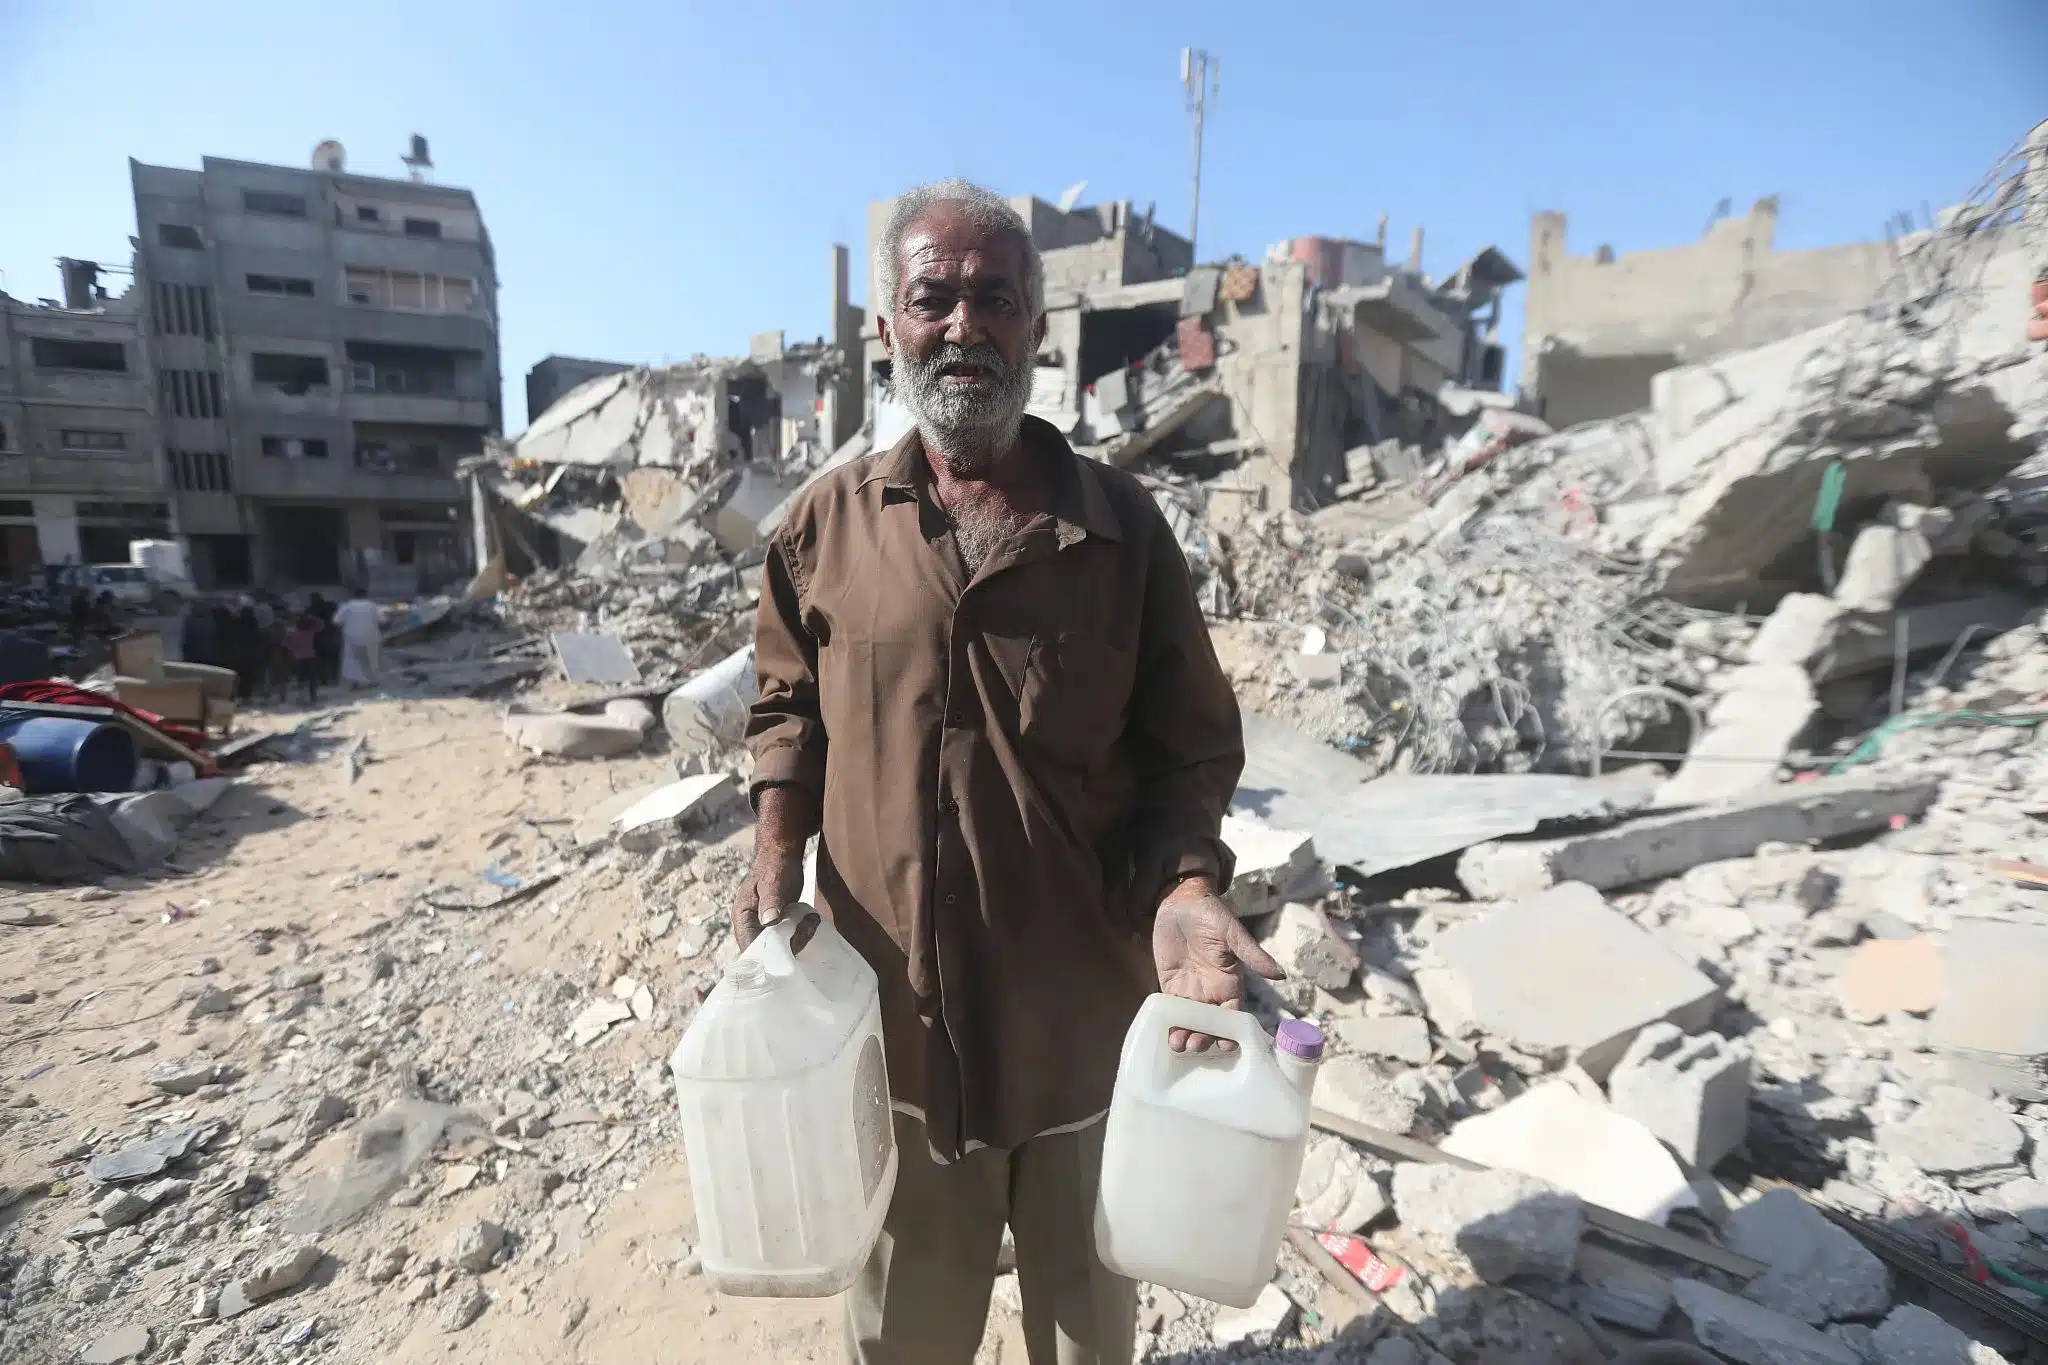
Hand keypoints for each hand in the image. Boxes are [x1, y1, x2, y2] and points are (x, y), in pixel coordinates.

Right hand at [732, 839, 804, 949]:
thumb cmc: (774, 865)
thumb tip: (769, 921)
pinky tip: (812, 921)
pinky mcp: (779, 925)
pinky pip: (789, 939)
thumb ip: (771, 900)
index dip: (767, 957)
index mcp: (743, 917)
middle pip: (767, 952)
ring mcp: (765, 927)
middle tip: (808, 927)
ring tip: (812, 920)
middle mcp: (751, 926)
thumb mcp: (773, 881)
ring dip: (799, 938)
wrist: (782, 854)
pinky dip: (802, 934)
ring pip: (781, 947)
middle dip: (790, 945)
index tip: (790, 950)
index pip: (750, 948)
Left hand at [1151, 877, 1283, 1052]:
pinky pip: (1171, 1010)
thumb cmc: (1211, 913)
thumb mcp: (1232, 932)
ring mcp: (1190, 990)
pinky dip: (1169, 1023)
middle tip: (1193, 1046)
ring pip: (1190, 1022)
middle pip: (1210, 1024)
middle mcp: (1211, 991)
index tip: (1226, 1045)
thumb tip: (1281, 975)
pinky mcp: (1171, 986)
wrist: (1179, 900)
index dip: (1230, 1031)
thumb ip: (1252, 954)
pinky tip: (1163, 1032)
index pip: (1232, 1014)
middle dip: (1204, 1038)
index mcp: (1229, 982)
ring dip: (1185, 1034)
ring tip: (1177, 1044)